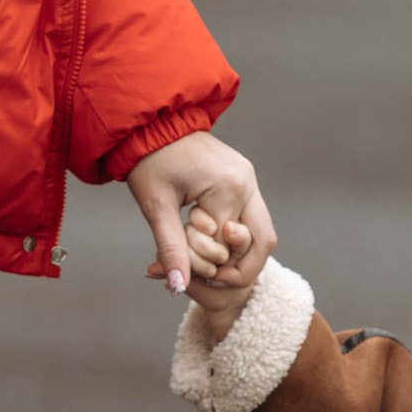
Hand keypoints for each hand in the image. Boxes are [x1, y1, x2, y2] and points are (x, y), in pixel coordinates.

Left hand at [127, 134, 274, 297]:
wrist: (152, 125)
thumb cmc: (149, 162)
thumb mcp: (156, 207)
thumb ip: (171, 248)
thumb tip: (177, 286)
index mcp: (229, 188)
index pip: (230, 248)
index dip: (207, 264)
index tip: (183, 264)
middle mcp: (247, 183)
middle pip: (262, 242)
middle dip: (236, 265)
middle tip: (204, 270)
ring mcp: (249, 179)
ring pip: (260, 232)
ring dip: (235, 249)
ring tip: (202, 249)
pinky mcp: (244, 177)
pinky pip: (250, 215)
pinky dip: (233, 233)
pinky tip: (207, 233)